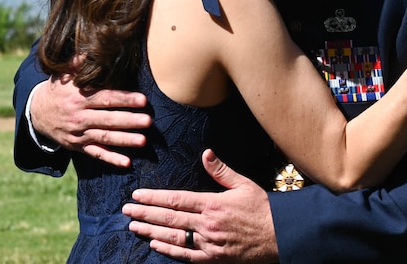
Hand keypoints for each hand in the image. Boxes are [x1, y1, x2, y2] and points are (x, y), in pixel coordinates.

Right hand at [30, 71, 151, 167]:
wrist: (36, 113)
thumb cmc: (57, 89)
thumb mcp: (64, 74)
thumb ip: (78, 62)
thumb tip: (92, 49)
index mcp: (79, 97)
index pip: (105, 98)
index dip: (124, 99)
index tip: (142, 100)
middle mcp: (79, 117)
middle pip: (107, 119)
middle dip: (129, 121)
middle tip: (148, 121)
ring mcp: (78, 134)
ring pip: (104, 137)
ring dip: (124, 140)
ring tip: (143, 141)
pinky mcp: (78, 146)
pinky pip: (96, 153)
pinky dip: (111, 159)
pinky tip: (127, 163)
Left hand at [122, 150, 277, 262]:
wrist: (281, 236)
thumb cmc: (263, 208)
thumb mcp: (244, 184)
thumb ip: (221, 170)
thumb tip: (206, 153)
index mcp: (213, 204)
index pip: (175, 199)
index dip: (153, 198)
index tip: (137, 195)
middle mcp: (207, 225)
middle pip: (169, 218)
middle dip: (144, 213)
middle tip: (126, 210)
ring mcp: (209, 244)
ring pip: (173, 237)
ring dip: (151, 230)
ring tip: (133, 225)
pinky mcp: (214, 258)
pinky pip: (186, 255)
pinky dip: (168, 250)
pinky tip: (155, 243)